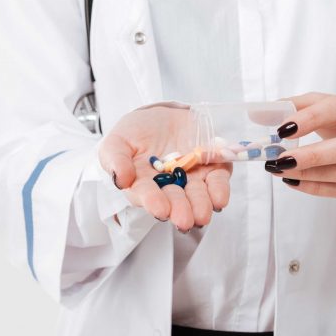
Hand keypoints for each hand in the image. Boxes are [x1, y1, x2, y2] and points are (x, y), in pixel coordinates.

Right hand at [98, 106, 232, 231]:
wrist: (162, 116)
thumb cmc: (135, 133)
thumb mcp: (117, 142)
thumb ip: (115, 159)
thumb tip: (121, 180)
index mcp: (144, 186)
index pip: (149, 196)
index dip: (154, 203)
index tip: (160, 209)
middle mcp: (170, 188)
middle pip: (177, 202)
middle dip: (181, 211)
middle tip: (184, 219)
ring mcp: (193, 179)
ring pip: (200, 197)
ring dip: (201, 206)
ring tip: (202, 214)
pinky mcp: (212, 168)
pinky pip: (218, 181)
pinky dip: (220, 189)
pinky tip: (219, 198)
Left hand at [264, 90, 335, 196]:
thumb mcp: (328, 103)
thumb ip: (294, 106)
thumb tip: (257, 114)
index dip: (313, 118)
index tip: (283, 129)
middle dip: (313, 156)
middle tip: (280, 159)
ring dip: (310, 174)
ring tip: (280, 169)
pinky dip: (318, 188)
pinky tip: (296, 181)